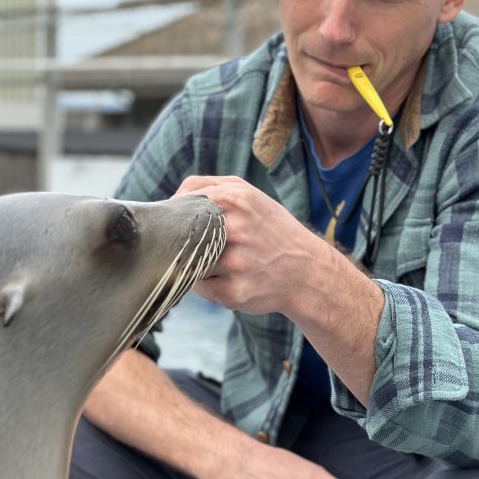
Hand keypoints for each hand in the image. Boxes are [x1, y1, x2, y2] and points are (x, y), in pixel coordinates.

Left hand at [175, 175, 317, 315]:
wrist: (308, 271)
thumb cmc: (270, 229)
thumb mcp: (247, 194)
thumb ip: (206, 186)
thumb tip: (170, 199)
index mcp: (236, 199)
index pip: (181, 204)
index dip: (175, 215)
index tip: (180, 223)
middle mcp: (235, 229)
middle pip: (182, 235)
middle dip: (185, 241)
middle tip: (200, 244)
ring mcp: (234, 263)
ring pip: (190, 262)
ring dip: (199, 264)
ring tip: (225, 262)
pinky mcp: (233, 292)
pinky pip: (200, 288)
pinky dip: (208, 284)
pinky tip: (231, 279)